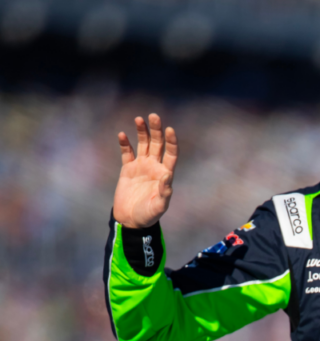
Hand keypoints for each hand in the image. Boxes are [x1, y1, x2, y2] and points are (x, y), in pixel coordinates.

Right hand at [112, 114, 178, 228]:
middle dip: (157, 130)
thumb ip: (164, 192)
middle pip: (157, 144)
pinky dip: (125, 143)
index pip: (171, 153)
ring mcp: (141, 166)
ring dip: (142, 131)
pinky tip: (122, 134)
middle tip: (154, 116)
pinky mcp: (128, 169)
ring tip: (139, 119)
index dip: (171, 141)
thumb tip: (168, 175)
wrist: (131, 220)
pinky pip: (127, 153)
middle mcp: (154, 167)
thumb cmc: (148, 215)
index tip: (169, 129)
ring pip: (143, 144)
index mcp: (165, 174)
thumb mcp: (159, 206)